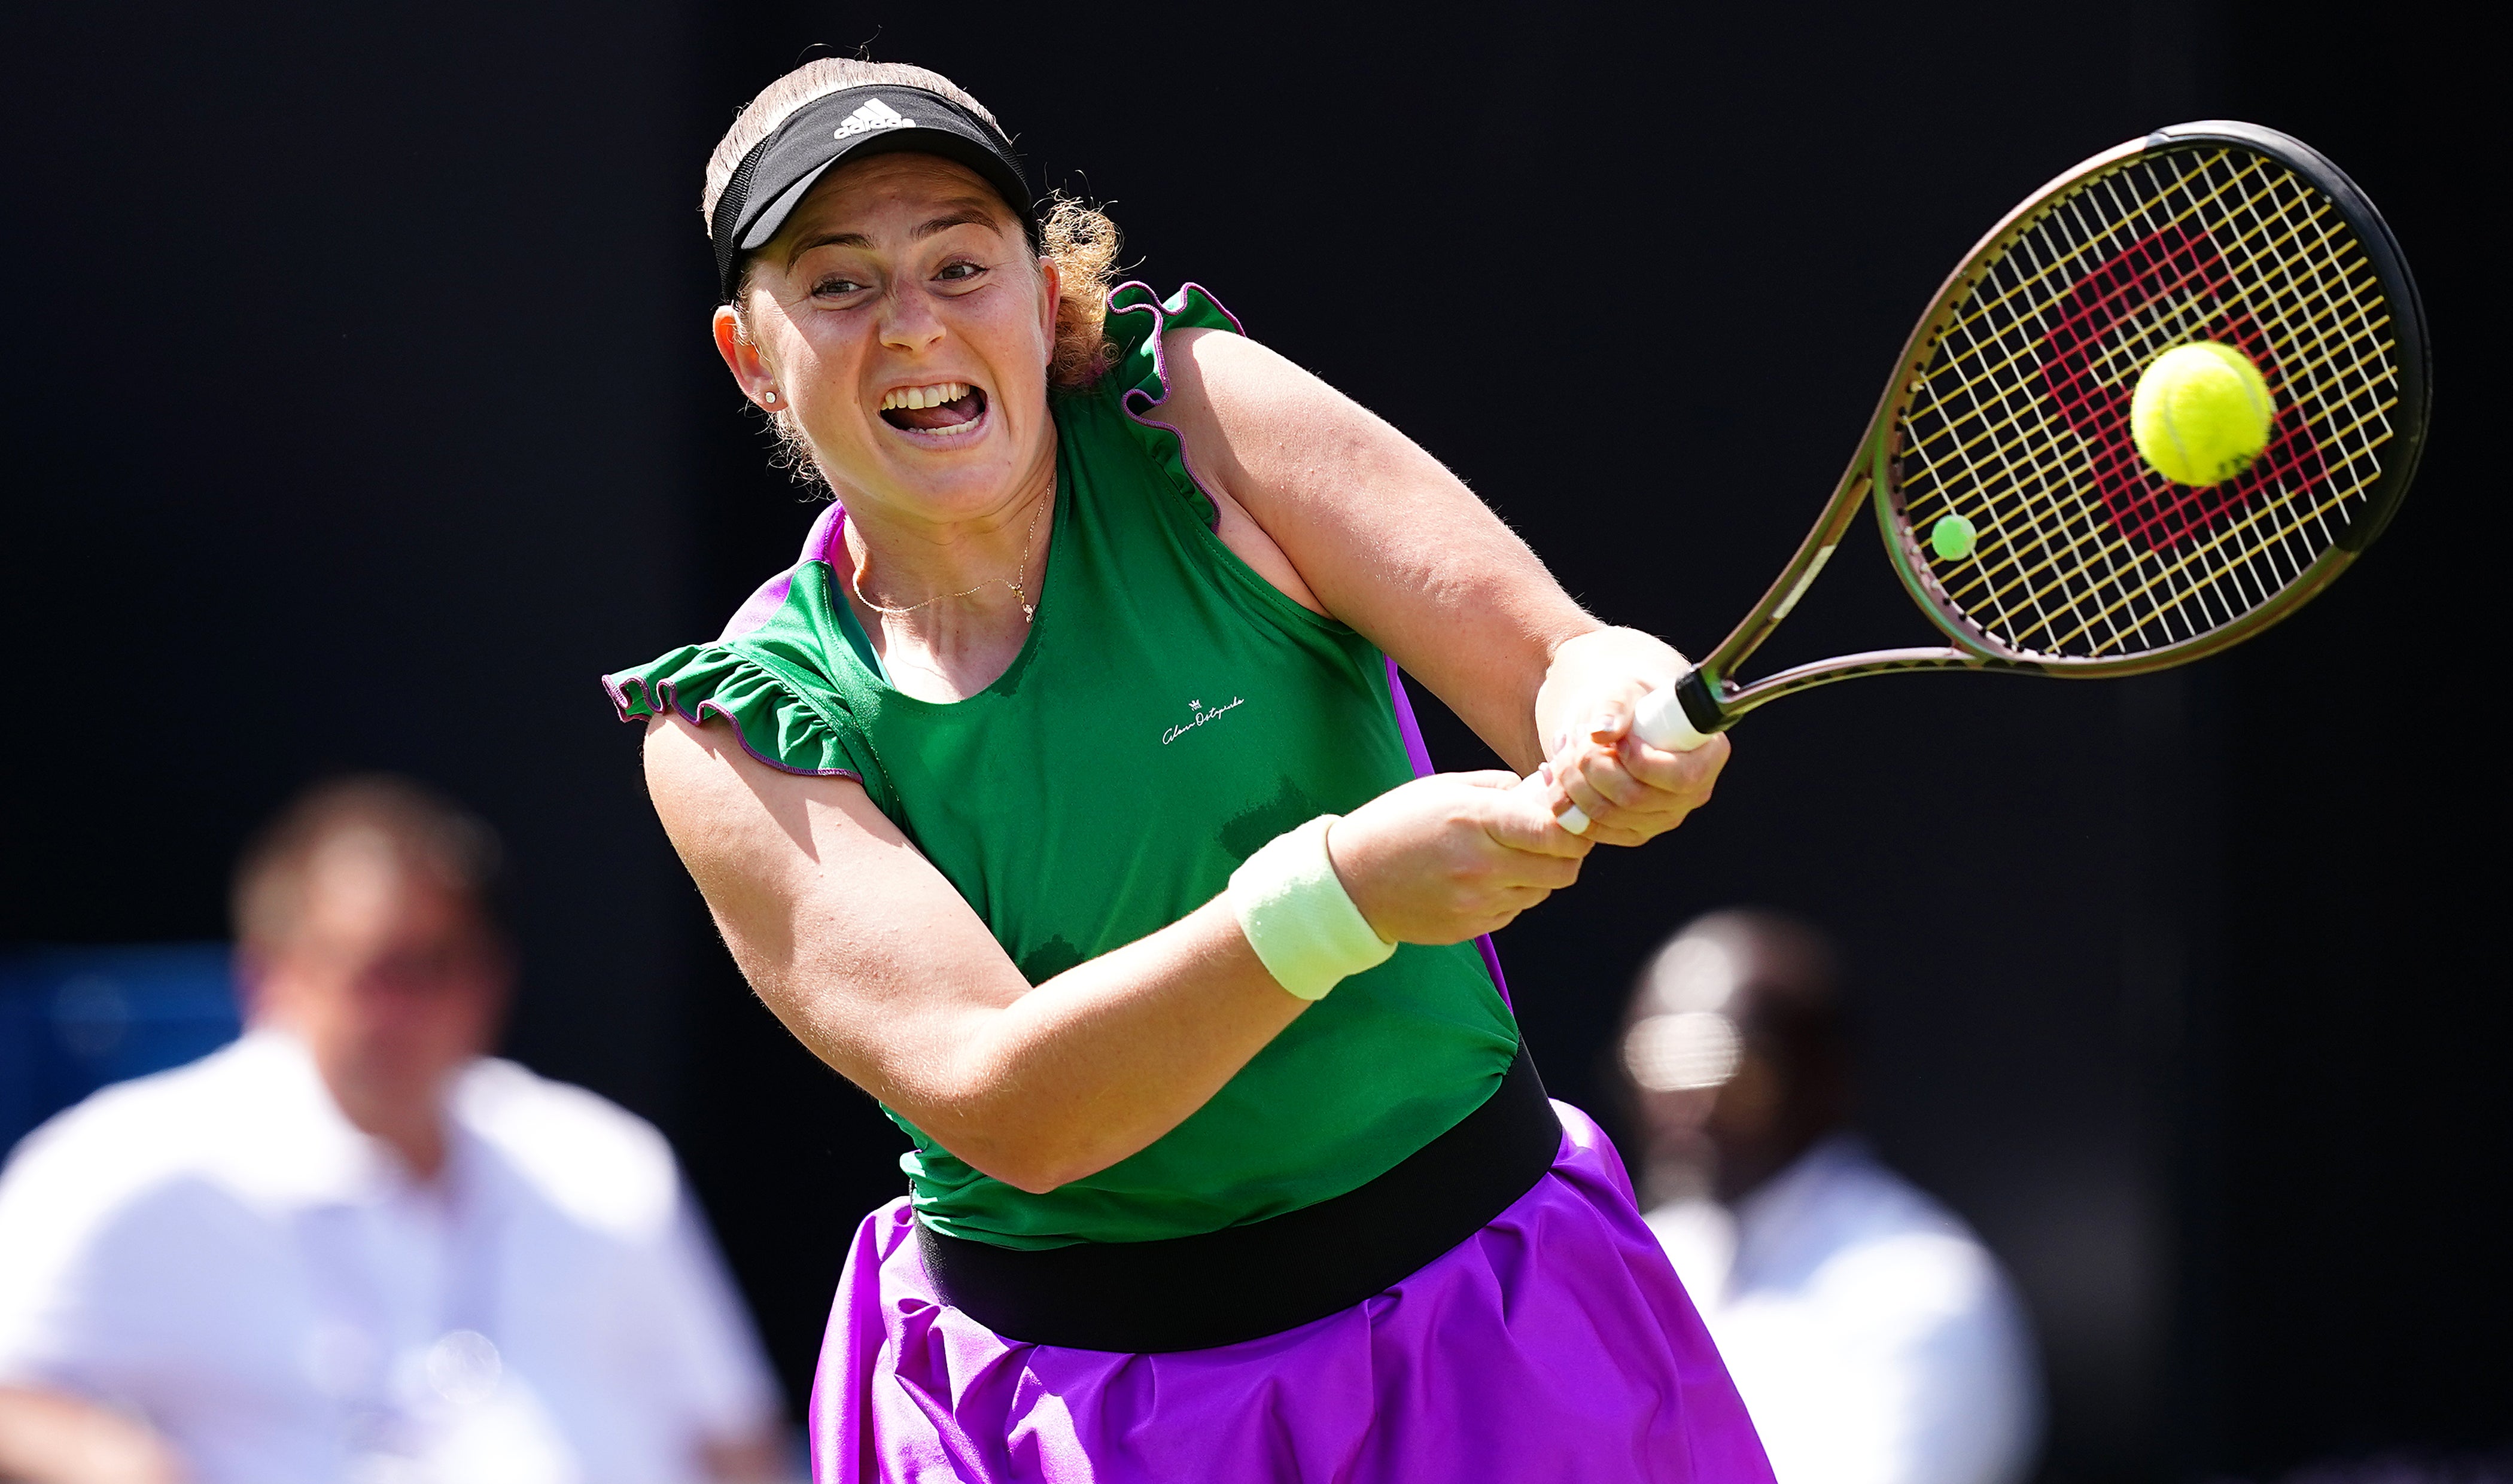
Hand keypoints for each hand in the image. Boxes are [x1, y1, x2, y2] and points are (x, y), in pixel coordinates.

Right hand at [1326, 772, 1591, 943]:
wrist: (1350, 882)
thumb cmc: (1396, 824)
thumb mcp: (1444, 788)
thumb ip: (1501, 788)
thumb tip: (1547, 792)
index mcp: (1474, 820)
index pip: (1554, 831)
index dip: (1575, 825)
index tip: (1573, 817)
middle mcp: (1480, 865)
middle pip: (1563, 869)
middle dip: (1569, 852)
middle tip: (1555, 838)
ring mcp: (1476, 902)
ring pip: (1542, 891)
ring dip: (1540, 874)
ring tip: (1511, 856)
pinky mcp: (1471, 927)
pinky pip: (1515, 910)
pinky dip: (1513, 893)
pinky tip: (1486, 878)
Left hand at [1539, 677, 1729, 847]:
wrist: (1616, 717)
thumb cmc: (1629, 697)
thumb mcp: (1623, 688)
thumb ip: (1614, 706)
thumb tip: (1601, 732)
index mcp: (1707, 756)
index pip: (1680, 777)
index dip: (1641, 762)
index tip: (1617, 739)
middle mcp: (1691, 794)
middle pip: (1635, 799)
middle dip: (1593, 767)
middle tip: (1573, 737)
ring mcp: (1661, 818)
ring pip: (1608, 815)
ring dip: (1573, 782)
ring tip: (1562, 748)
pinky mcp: (1631, 831)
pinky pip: (1592, 830)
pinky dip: (1564, 803)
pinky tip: (1552, 774)